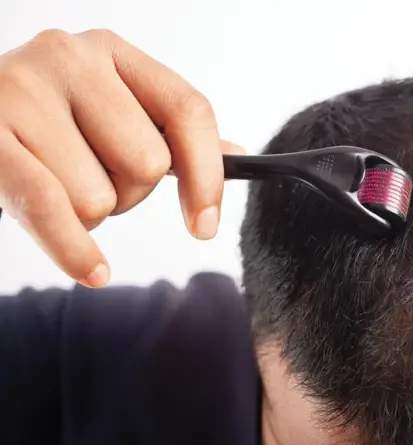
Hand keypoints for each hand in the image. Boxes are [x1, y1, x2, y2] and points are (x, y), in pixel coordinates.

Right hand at [0, 29, 243, 287]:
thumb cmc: (45, 127)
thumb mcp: (109, 115)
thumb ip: (170, 134)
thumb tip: (237, 155)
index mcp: (112, 52)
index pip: (189, 111)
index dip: (208, 175)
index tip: (205, 226)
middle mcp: (69, 57)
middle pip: (149, 163)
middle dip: (128, 193)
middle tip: (90, 180)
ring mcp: (22, 91)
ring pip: (100, 197)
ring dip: (87, 214)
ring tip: (53, 184)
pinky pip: (53, 210)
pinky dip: (76, 250)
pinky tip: (93, 270)